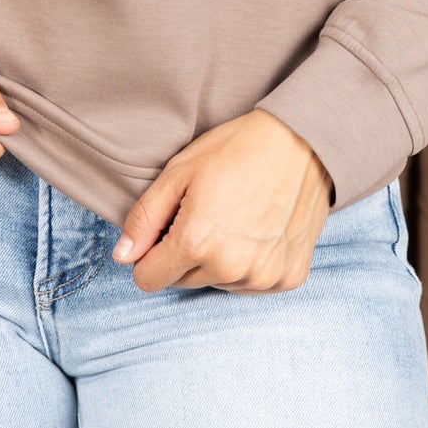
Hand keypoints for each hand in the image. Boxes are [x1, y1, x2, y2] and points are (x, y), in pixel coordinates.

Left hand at [111, 109, 334, 291]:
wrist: (304, 143)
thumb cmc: (238, 149)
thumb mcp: (180, 171)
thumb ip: (144, 217)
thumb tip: (123, 256)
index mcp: (196, 242)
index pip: (148, 279)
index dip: (150, 254)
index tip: (167, 229)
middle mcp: (230, 269)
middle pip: (182, 281)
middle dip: (185, 254)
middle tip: (207, 213)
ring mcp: (262, 277)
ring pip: (217, 284)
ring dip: (218, 260)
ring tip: (236, 218)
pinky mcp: (287, 278)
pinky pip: (251, 284)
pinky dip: (250, 263)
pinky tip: (259, 230)